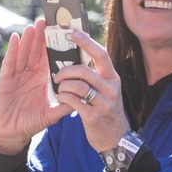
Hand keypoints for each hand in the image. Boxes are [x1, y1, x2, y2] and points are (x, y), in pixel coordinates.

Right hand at [0, 19, 71, 153]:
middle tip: (46, 21)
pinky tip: (16, 38)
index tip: (59, 32)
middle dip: (40, 37)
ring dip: (27, 40)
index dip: (53, 46)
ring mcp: (16, 77)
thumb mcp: (50, 114)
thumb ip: (64, 107)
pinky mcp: (4, 81)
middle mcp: (29, 75)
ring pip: (23, 54)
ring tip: (33, 26)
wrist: (12, 134)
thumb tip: (81, 99)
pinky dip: (12, 51)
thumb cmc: (30, 123)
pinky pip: (9, 63)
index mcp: (41, 80)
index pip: (48, 59)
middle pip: (35, 52)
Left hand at [54, 30, 130, 152]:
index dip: (87, 42)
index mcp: (113, 78)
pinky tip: (62, 99)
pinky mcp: (93, 116)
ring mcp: (103, 103)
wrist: (115, 138)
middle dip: (65, 71)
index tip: (73, 33)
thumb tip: (76, 56)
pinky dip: (63, 98)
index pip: (101, 55)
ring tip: (60, 90)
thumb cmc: (105, 109)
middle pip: (84, 70)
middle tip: (57, 76)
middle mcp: (111, 89)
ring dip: (63, 86)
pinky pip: (72, 101)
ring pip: (76, 85)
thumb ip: (95, 75)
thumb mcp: (106, 90)